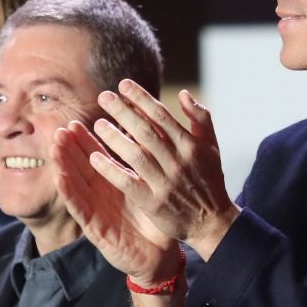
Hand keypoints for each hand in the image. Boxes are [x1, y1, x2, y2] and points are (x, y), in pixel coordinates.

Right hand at [52, 119, 181, 282]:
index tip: (74, 123)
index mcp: (114, 184)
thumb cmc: (157, 222)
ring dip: (64, 166)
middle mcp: (101, 196)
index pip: (96, 158)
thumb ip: (147, 166)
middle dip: (69, 149)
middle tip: (60, 130)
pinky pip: (80, 210)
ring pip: (76, 186)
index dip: (84, 142)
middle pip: (81, 168)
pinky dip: (69, 194)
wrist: (161, 255)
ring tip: (54, 148)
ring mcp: (96, 212)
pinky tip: (60, 178)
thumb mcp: (151, 189)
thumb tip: (149, 136)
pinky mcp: (96, 230)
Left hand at [84, 82, 237, 260]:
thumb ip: (201, 119)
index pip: (162, 116)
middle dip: (123, 112)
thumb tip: (183, 93)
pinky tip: (94, 157)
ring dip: (115, 138)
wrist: (211, 221)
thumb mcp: (211, 146)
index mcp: (190, 145)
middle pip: (146, 132)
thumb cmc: (209, 179)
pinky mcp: (153, 202)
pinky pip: (128, 183)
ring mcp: (165, 183)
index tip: (122, 85)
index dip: (141, 98)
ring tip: (97, 124)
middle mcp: (178, 162)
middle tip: (103, 96)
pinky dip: (111, 170)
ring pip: (136, 155)